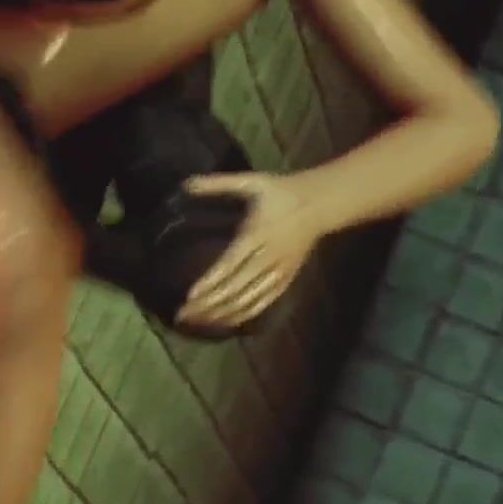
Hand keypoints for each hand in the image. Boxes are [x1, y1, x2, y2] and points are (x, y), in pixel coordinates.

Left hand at [174, 173, 322, 330]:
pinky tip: (226, 322)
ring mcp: (279, 272)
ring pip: (249, 300)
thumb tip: (185, 183)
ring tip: (197, 322)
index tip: (189, 295)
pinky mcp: (287, 280)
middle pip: (236, 288)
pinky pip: (264, 302)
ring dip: (223, 314)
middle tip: (181, 315)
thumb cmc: (281, 192)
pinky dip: (244, 315)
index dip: (210, 281)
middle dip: (208, 304)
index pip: (230, 263)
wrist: (320, 204)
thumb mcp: (250, 181)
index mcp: (256, 234)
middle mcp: (267, 258)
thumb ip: (217, 183)